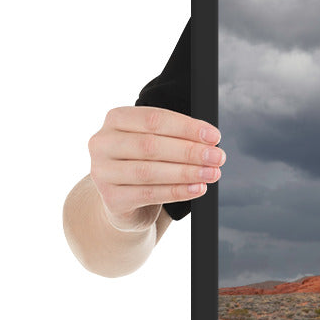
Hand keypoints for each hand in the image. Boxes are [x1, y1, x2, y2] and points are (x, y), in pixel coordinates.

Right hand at [88, 106, 225, 230]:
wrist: (124, 200)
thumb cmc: (146, 162)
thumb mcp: (157, 142)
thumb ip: (177, 136)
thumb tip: (210, 140)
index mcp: (116, 119)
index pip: (154, 119)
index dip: (186, 127)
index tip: (214, 136)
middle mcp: (103, 143)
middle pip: (151, 145)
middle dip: (190, 151)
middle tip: (218, 157)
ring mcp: (102, 172)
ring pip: (149, 171)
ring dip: (187, 172)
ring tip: (212, 173)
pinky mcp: (111, 198)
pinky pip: (149, 194)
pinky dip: (177, 191)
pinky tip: (198, 188)